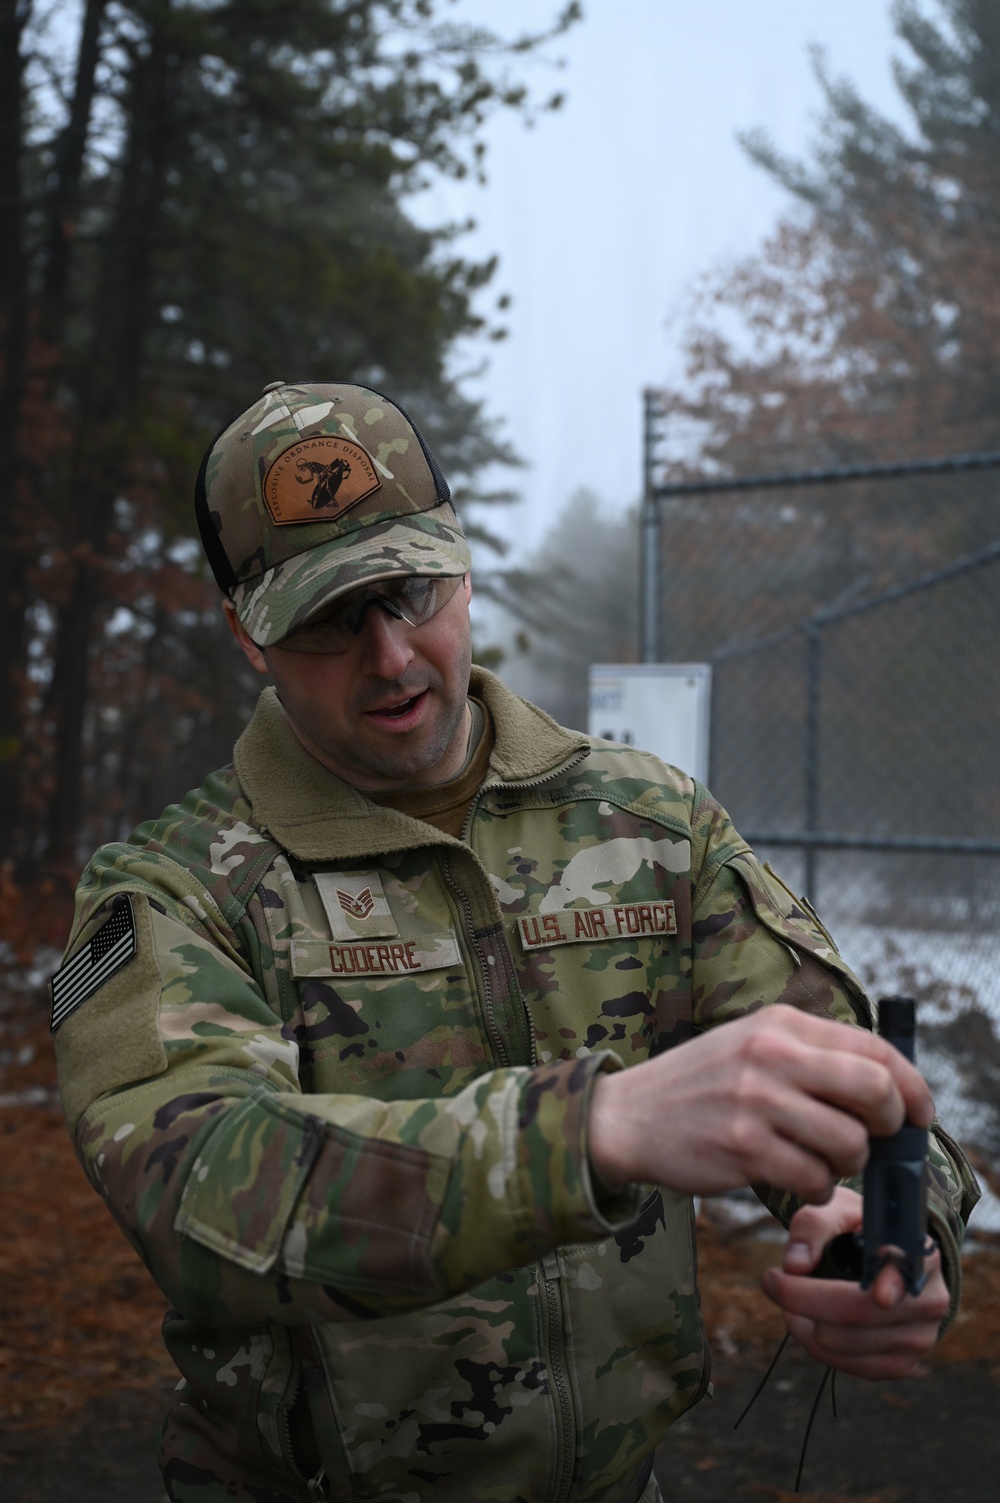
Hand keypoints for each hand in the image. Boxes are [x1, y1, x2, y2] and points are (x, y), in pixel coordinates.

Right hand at [588, 1004, 934, 1202]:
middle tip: (871, 1141)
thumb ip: (813, 1055)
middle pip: (874, 1091)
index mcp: (781, 1023)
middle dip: (887, 1126)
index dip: (911, 1086)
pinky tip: (790, 1177)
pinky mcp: (743, 1147)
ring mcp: (757, 1100)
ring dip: (845, 1164)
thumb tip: (890, 1088)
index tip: (919, 1113)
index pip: (874, 1047)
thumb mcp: (753, 1044)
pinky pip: (814, 1180)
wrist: (627, 1116)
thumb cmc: (700, 1085)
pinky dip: (814, 1189)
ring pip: (849, 1144)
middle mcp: (772, 1053)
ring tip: (816, 1159)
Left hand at [761, 1187, 949, 1378]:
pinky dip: (814, 1344)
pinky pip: (844, 1365)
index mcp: (922, 1255)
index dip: (894, 1284)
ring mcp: (918, 1339)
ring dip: (803, 1321)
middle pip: (858, 1312)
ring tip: (793, 1297)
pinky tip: (808, 1320)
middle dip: (801, 1298)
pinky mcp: (900, 1365)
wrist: (885, 1260)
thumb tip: (795, 1265)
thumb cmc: (858, 1230)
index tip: (880, 1294)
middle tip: (771, 1280)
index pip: (907, 1272)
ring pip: (842, 1342)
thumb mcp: (838, 1210)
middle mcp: (929, 1301)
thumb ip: (814, 1225)